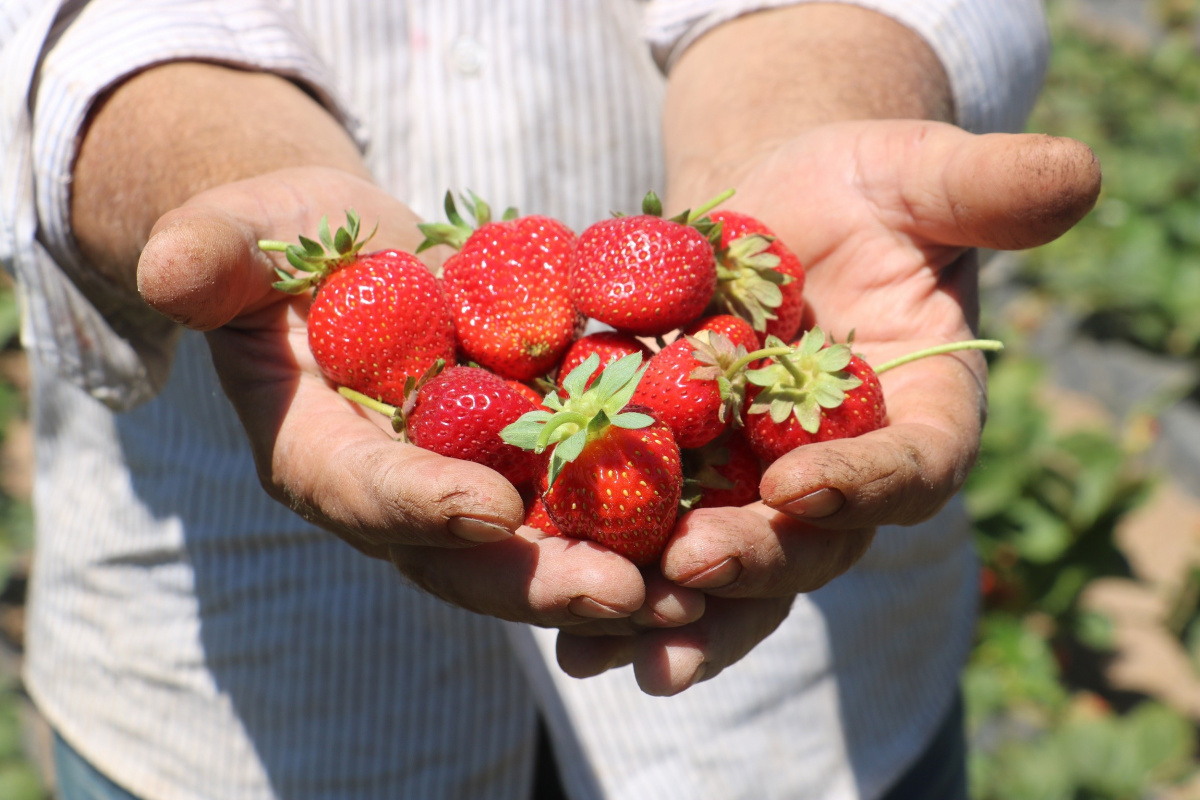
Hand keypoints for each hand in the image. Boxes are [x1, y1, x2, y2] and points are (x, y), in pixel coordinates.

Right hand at [137, 166, 706, 632]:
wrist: (353, 260)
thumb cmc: (289, 245)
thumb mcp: (243, 234)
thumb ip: (211, 254)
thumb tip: (171, 272)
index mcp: (318, 457)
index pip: (365, 491)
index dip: (419, 504)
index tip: (487, 511)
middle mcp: (397, 499)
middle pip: (467, 558)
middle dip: (541, 580)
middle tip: (624, 595)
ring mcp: (466, 492)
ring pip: (539, 554)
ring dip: (616, 578)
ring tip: (697, 591)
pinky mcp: (527, 468)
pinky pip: (584, 508)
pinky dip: (646, 527)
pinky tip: (716, 535)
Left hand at [555, 120, 1100, 693]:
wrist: (775, 208)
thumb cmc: (860, 189)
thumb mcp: (919, 173)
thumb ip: (988, 189)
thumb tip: (1079, 176)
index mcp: (922, 414)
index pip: (911, 466)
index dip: (862, 484)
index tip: (796, 487)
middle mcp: (847, 473)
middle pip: (812, 540)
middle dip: (754, 560)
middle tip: (688, 570)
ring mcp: (763, 487)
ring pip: (731, 566)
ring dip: (676, 611)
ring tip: (605, 647)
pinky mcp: (689, 480)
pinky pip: (656, 541)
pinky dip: (617, 581)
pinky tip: (565, 628)